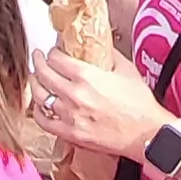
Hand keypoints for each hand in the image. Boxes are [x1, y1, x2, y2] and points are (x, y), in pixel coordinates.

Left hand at [29, 45, 173, 161]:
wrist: (146, 134)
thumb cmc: (140, 104)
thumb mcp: (127, 70)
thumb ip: (109, 55)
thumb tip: (99, 45)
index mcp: (87, 76)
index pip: (56, 58)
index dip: (52, 51)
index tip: (54, 51)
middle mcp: (74, 94)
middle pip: (43, 73)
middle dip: (38, 61)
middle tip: (38, 57)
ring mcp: (69, 115)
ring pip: (39, 96)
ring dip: (34, 83)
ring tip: (35, 77)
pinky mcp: (70, 133)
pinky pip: (44, 121)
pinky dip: (37, 111)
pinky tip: (39, 105)